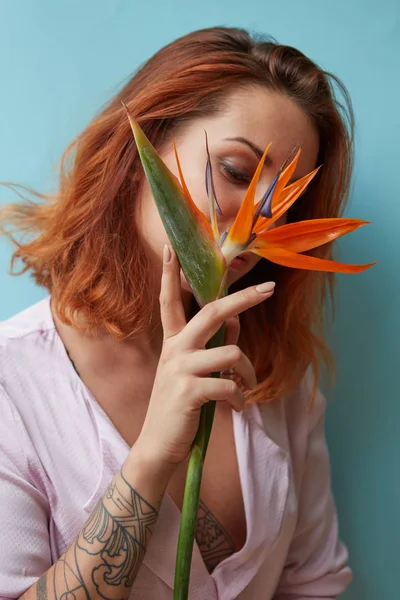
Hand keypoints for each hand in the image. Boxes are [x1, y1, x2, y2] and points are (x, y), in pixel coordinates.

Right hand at [135, 245, 274, 470]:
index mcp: (174, 341)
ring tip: (244, 388)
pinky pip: (231, 385)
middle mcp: (175, 348)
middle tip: (268, 289)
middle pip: (213, 312)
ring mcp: (180, 368)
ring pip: (232, 353)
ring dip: (248, 373)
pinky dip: (241, 398)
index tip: (171, 248)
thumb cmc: (180, 405)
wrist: (158, 444)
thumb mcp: (194, 372)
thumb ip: (214, 345)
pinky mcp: (188, 391)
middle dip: (243, 298)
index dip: (169, 274)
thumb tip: (238, 321)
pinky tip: (236, 408)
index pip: (169, 300)